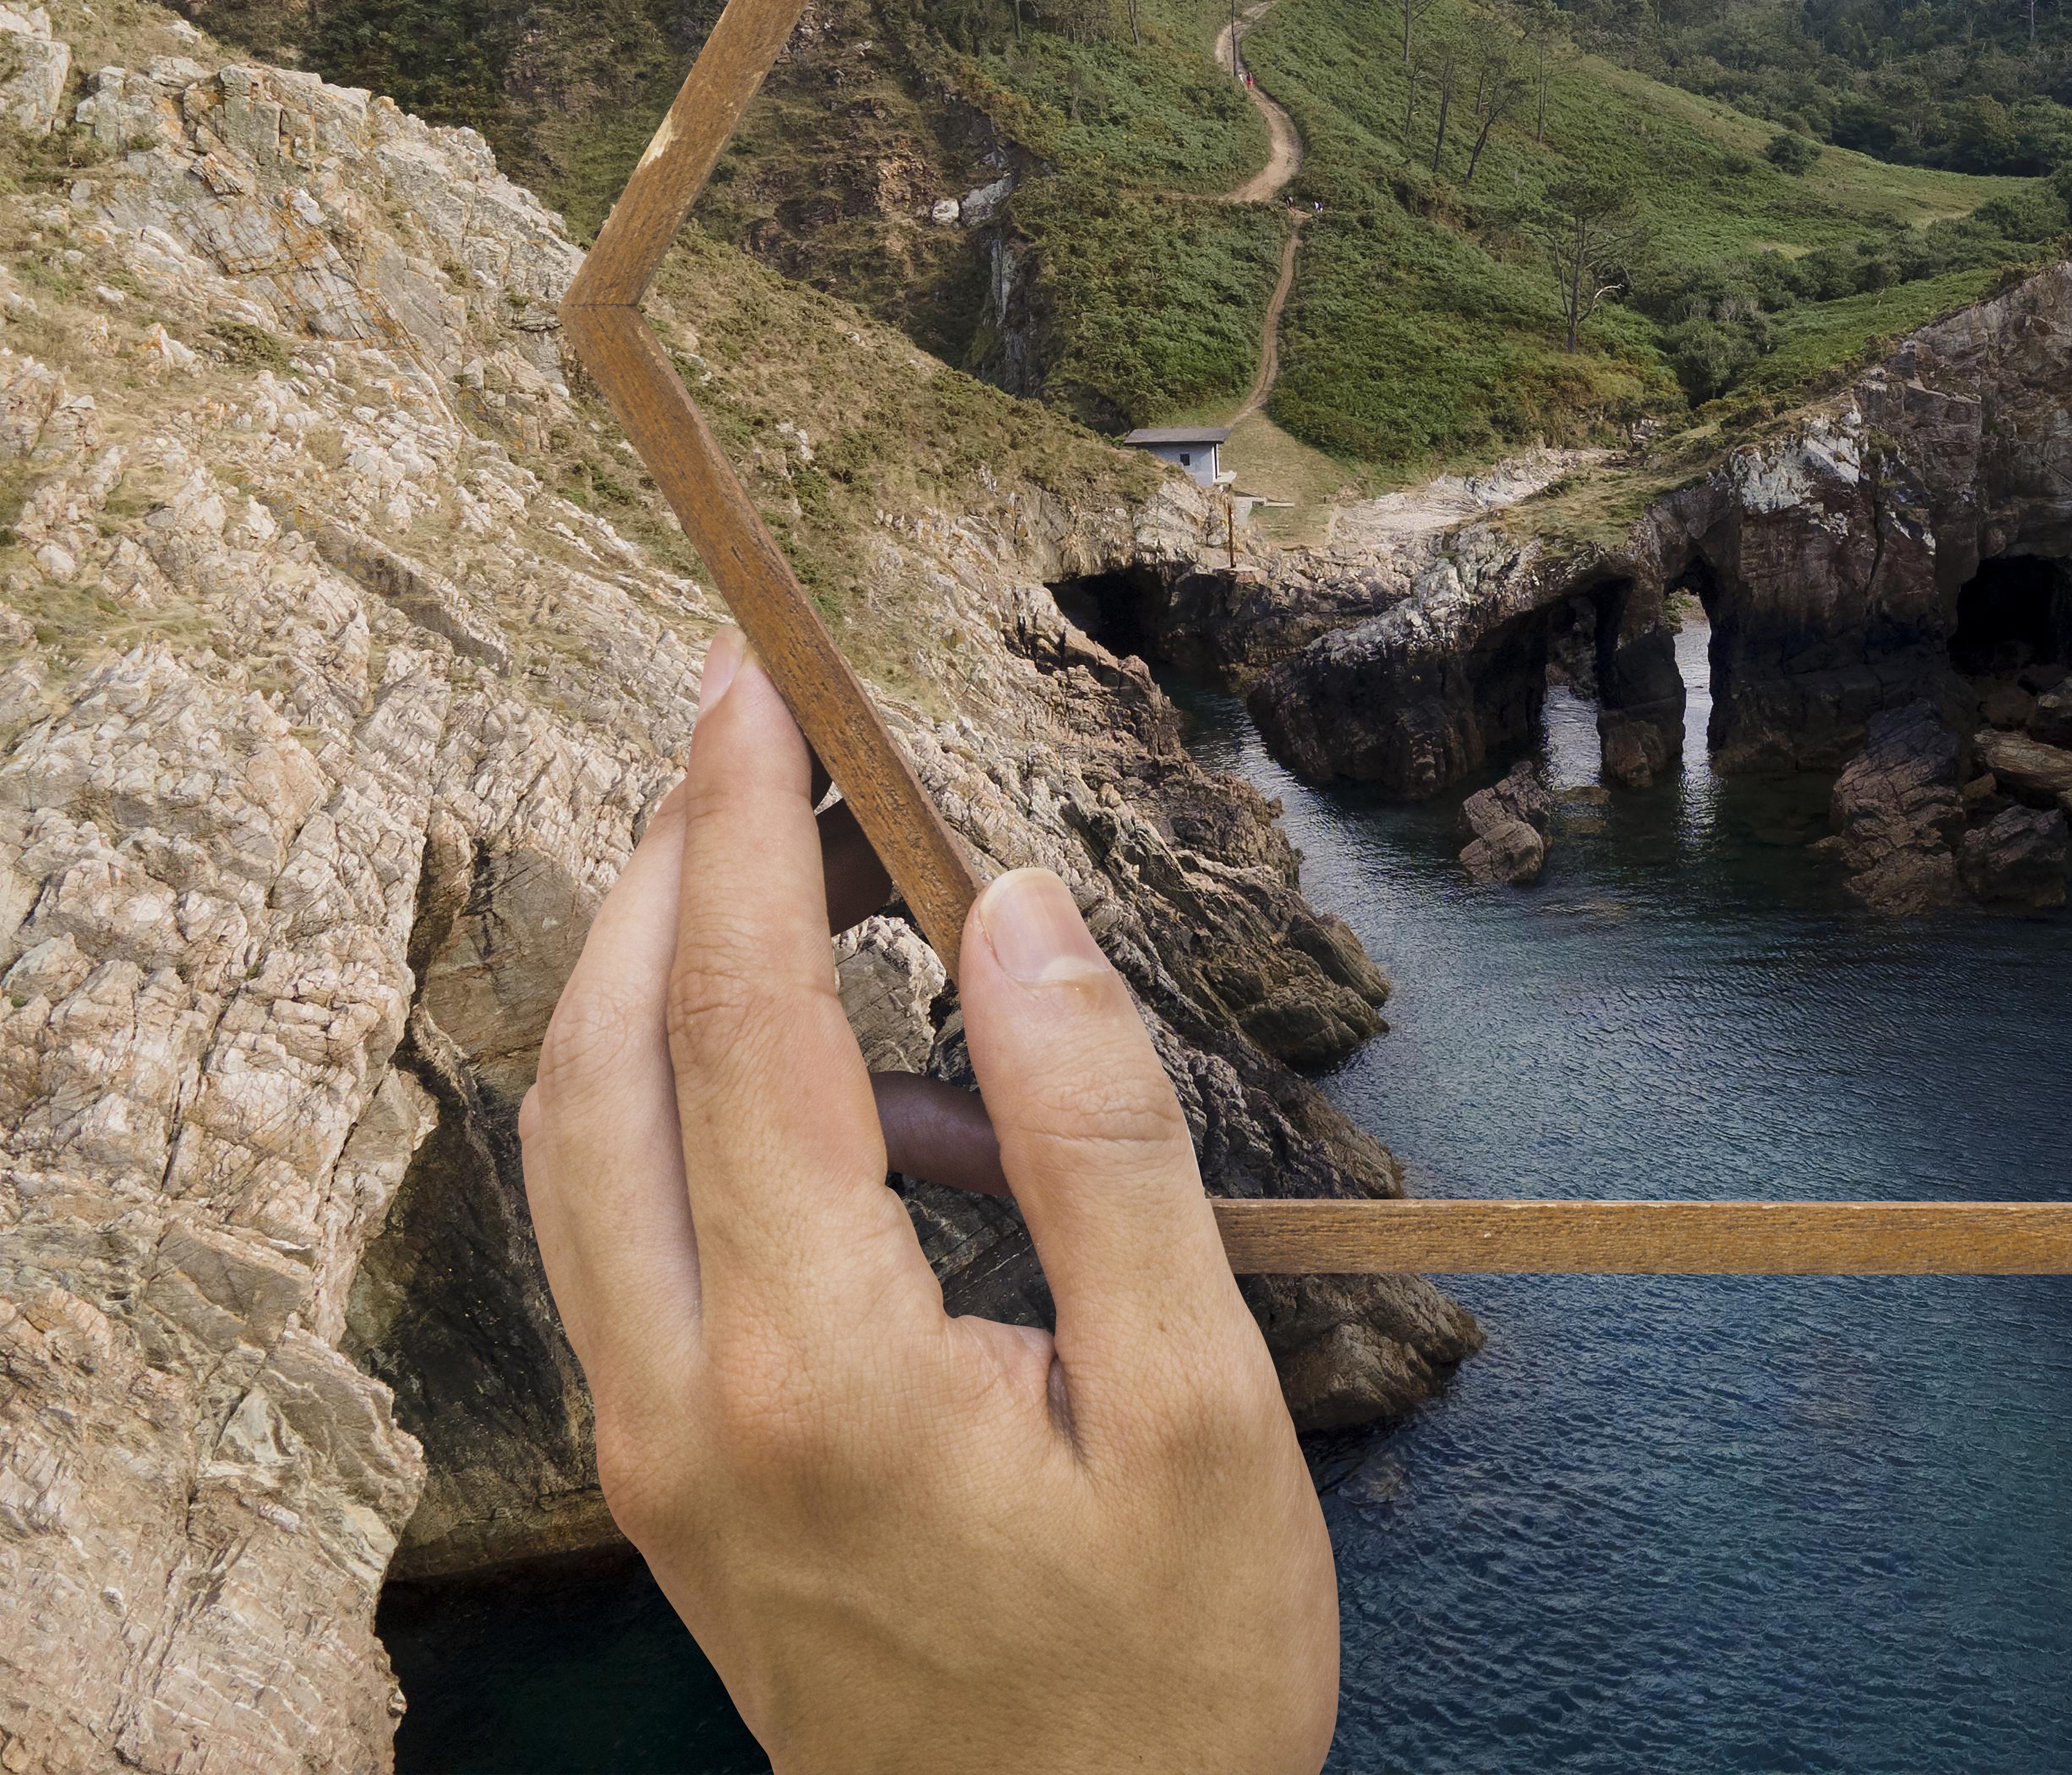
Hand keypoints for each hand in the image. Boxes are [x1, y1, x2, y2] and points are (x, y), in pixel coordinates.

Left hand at [518, 633, 1337, 1774]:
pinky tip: (869, 1118)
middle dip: (649, 873)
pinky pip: (630, 1240)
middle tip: (744, 743)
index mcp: (821, 1369)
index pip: (740, 1023)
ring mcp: (654, 1450)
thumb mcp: (1201, 1406)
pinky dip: (696, 1112)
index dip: (735, 830)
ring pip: (579, 1151)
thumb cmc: (1167, 1678)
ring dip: (651, 983)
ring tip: (803, 889)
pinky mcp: (670, 1480)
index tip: (748, 686)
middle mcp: (685, 1402)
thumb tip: (1020, 920)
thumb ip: (1104, 1144)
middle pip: (591, 1066)